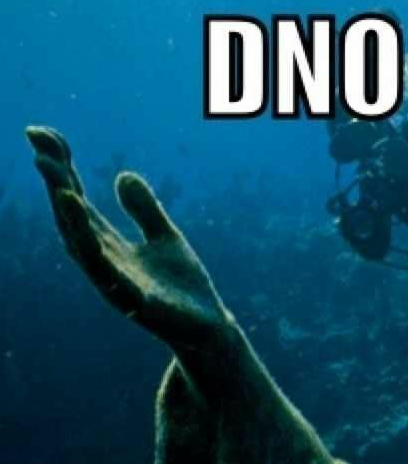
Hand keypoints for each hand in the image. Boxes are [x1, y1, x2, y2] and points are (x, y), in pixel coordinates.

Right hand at [26, 126, 233, 349]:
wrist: (208, 326)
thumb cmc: (182, 285)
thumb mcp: (166, 235)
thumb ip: (144, 208)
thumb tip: (122, 174)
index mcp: (109, 242)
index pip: (76, 198)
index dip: (60, 167)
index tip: (41, 134)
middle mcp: (104, 259)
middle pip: (72, 216)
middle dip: (56, 183)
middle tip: (39, 149)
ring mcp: (115, 281)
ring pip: (83, 245)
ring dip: (70, 217)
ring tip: (60, 185)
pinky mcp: (136, 301)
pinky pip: (110, 275)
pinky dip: (95, 252)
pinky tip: (87, 230)